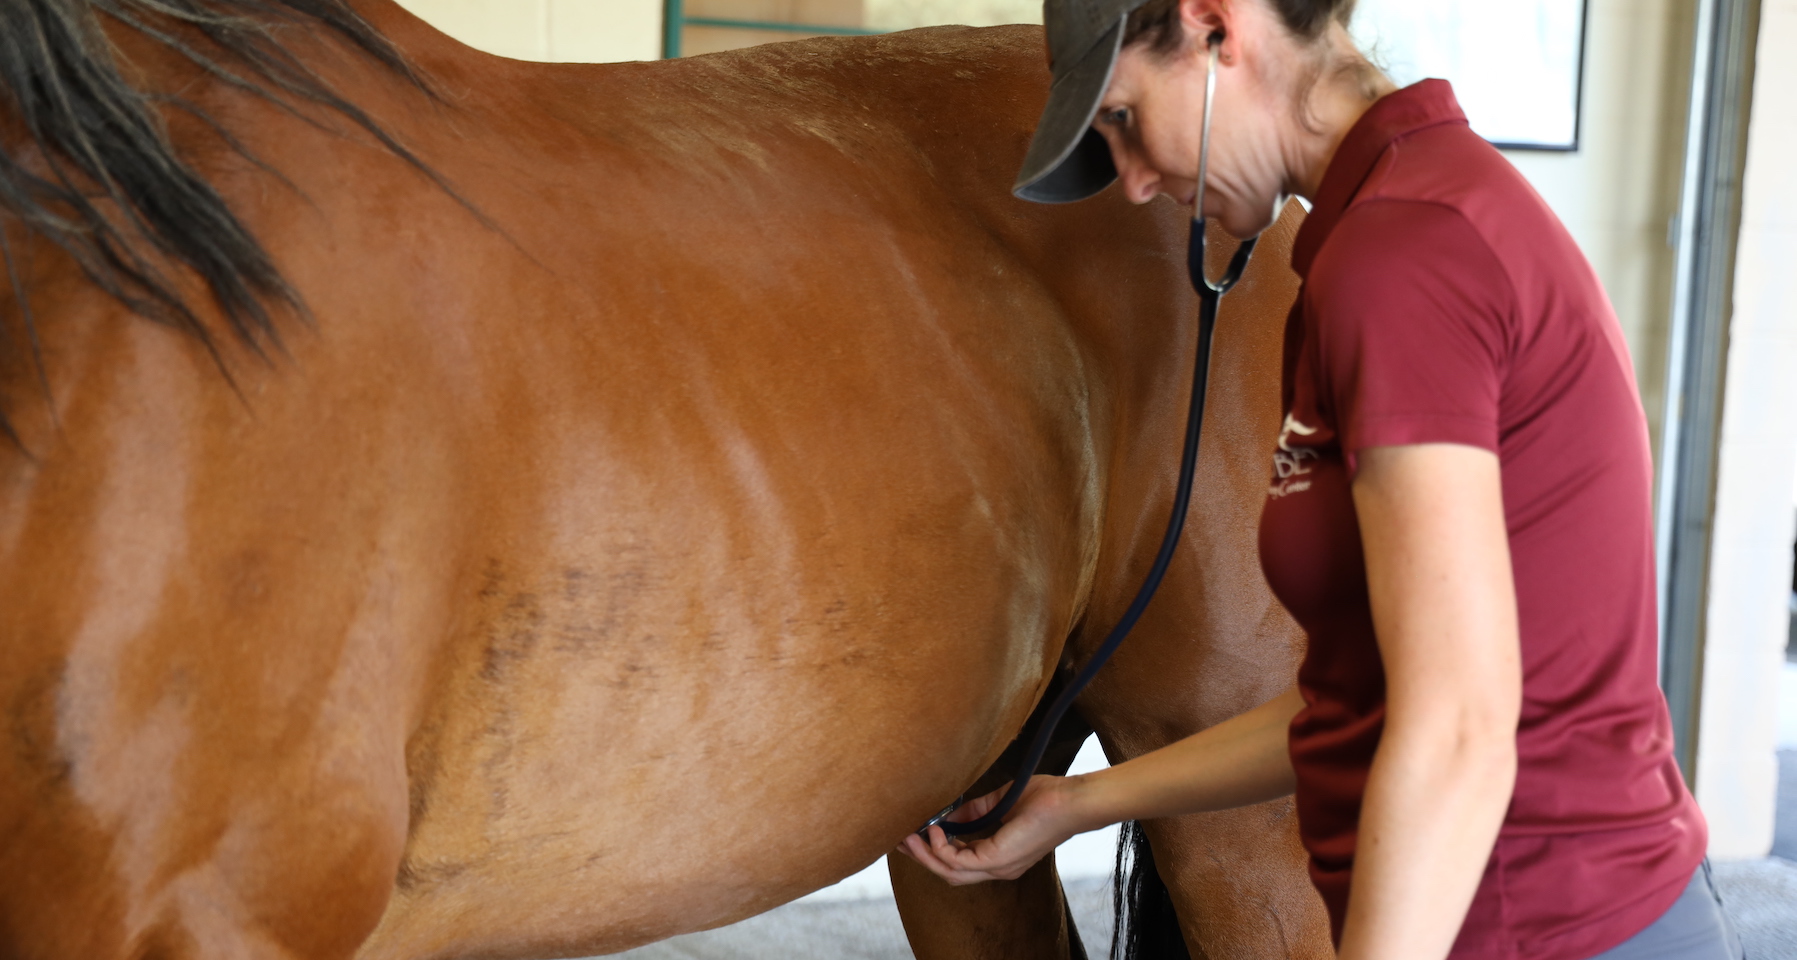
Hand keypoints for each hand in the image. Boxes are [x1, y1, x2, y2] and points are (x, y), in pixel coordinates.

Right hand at [895, 775, 1086, 884]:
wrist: (1070, 800)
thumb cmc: (1046, 798)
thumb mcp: (1000, 803)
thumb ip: (975, 812)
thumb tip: (948, 815)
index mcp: (1000, 858)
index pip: (961, 864)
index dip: (934, 853)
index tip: (914, 837)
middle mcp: (998, 868)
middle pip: (950, 874)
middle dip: (922, 860)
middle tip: (900, 842)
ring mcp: (999, 867)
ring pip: (950, 873)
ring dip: (925, 856)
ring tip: (908, 837)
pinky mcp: (998, 859)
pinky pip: (959, 861)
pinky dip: (941, 848)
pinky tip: (933, 831)